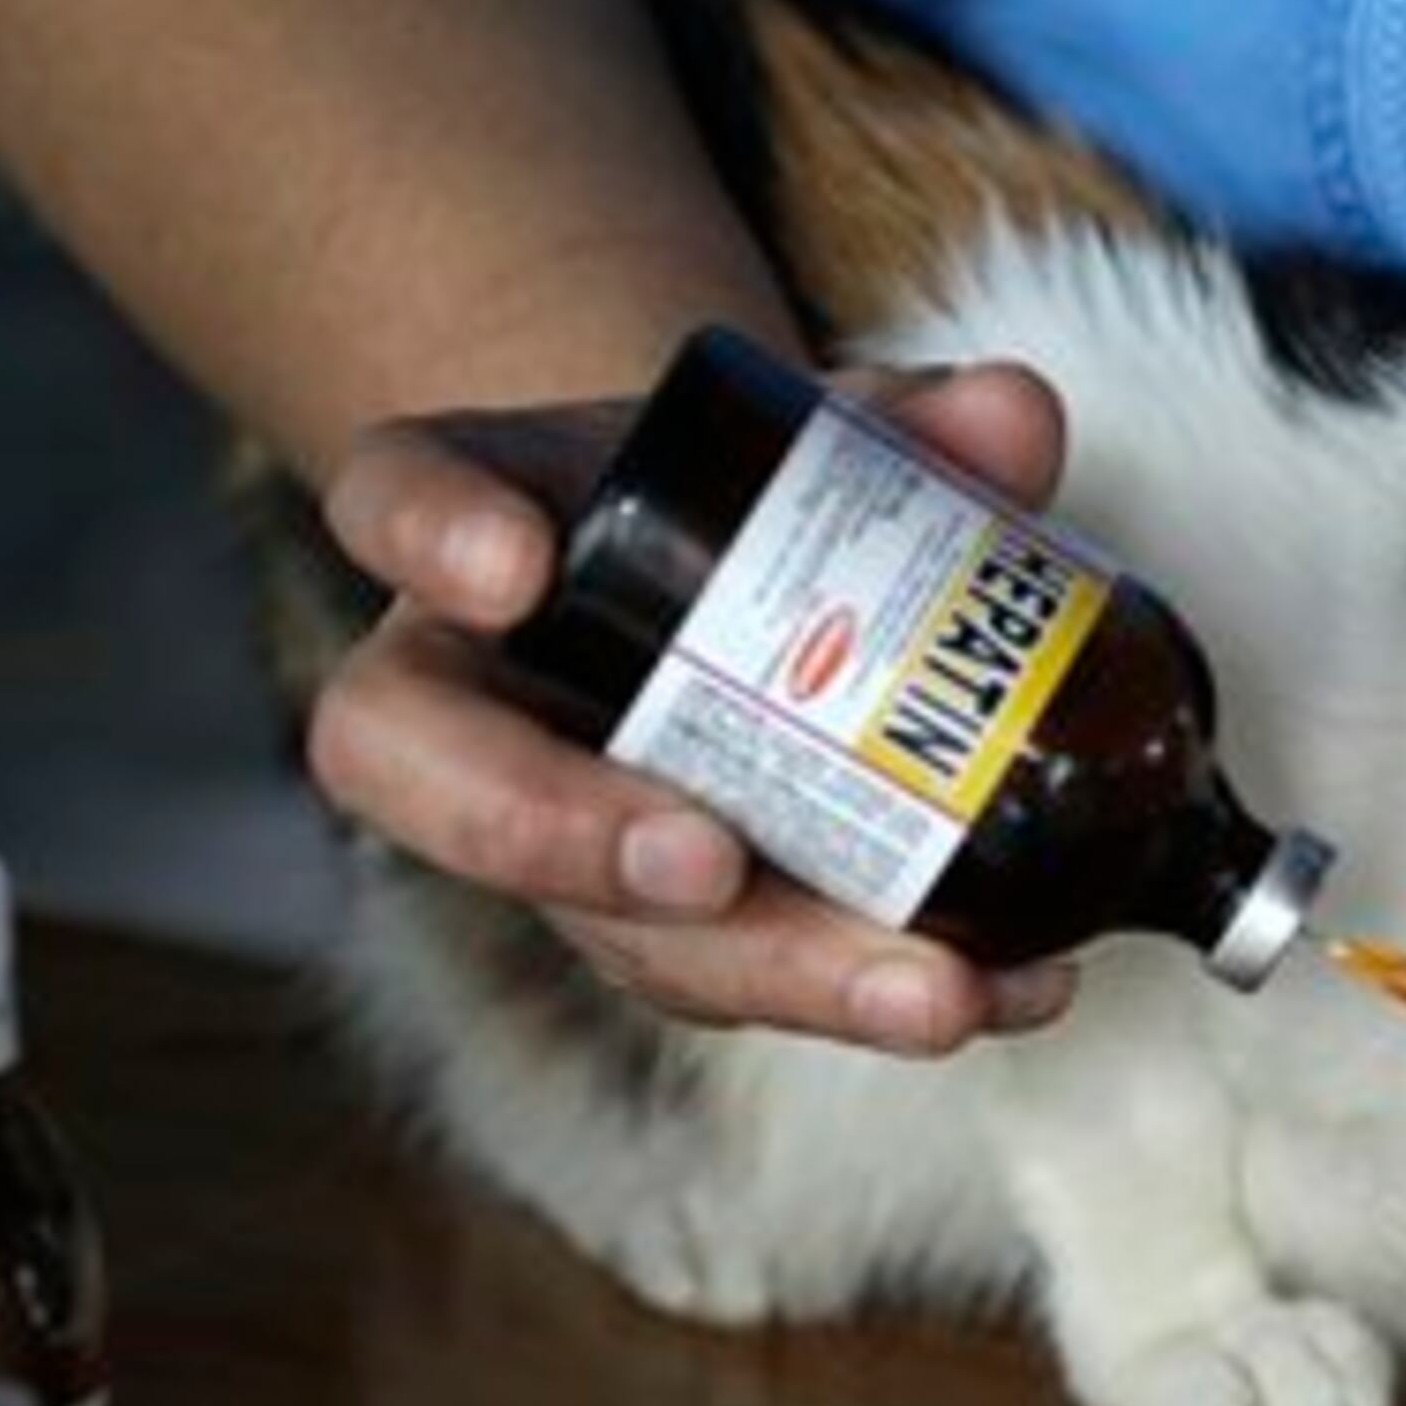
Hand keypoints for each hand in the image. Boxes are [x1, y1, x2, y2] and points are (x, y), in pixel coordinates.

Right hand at [308, 361, 1081, 1053]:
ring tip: (925, 986)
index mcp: (477, 521)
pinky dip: (881, 985)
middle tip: (710, 865)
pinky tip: (1007, 988)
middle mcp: (480, 699)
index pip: (397, 500)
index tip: (510, 563)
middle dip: (577, 840)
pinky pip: (750, 977)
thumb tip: (1008, 417)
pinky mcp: (673, 933)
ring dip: (779, 968)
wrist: (749, 587)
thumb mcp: (827, 428)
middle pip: (458, 790)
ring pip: (618, 933)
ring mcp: (570, 838)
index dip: (430, 532)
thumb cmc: (755, 492)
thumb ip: (913, 417)